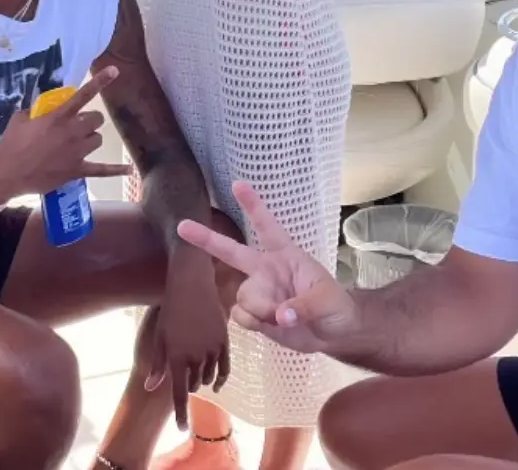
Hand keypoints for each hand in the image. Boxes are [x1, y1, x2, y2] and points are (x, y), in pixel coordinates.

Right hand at [0, 67, 131, 193]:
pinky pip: (103, 170)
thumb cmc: (11, 144)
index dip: (100, 81)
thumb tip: (36, 112)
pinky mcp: (77, 170)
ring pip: (98, 140)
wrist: (8, 173)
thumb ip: (33, 113)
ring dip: (91, 138)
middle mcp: (72, 132)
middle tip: (80, 125)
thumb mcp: (20, 120)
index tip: (114, 70)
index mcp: (59, 117)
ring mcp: (77, 152)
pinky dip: (116, 170)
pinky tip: (128, 170)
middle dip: (91, 120)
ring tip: (80, 143)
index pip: (84, 95)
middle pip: (96, 120)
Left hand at [145, 250, 229, 430]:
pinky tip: (217, 384)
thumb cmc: (170, 310)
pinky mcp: (224, 342)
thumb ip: (157, 364)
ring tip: (195, 371)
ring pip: (208, 377)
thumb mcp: (158, 337)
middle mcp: (195, 356)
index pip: (179, 393)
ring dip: (201, 379)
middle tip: (184, 378)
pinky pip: (224, 368)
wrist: (191, 285)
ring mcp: (212, 349)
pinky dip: (220, 379)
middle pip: (194, 384)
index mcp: (176, 356)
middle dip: (189, 386)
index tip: (182, 429)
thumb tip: (151, 388)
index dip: (181, 413)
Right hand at [176, 181, 358, 352]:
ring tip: (281, 317)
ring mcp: (258, 292)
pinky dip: (253, 322)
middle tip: (182, 226)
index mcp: (285, 255)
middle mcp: (266, 270)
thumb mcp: (327, 300)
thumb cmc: (335, 306)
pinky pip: (240, 316)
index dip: (253, 206)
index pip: (267, 226)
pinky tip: (269, 325)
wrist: (334, 334)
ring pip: (242, 296)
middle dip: (206, 238)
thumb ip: (304, 306)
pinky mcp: (255, 315)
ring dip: (259, 309)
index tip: (237, 183)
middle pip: (230, 252)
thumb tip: (281, 316)